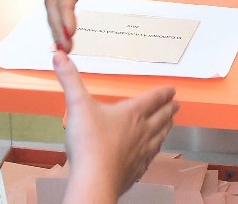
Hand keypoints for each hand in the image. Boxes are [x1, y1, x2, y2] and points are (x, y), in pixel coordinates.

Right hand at [54, 51, 177, 202]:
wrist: (95, 180)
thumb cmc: (89, 143)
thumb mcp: (77, 104)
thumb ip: (69, 79)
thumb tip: (60, 56)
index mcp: (131, 114)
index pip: (152, 99)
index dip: (163, 93)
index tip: (172, 90)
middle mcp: (141, 132)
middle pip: (160, 118)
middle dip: (169, 109)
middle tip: (177, 105)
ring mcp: (141, 153)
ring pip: (159, 138)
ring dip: (166, 128)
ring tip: (170, 124)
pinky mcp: (135, 171)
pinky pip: (150, 158)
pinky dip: (155, 151)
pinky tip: (152, 153)